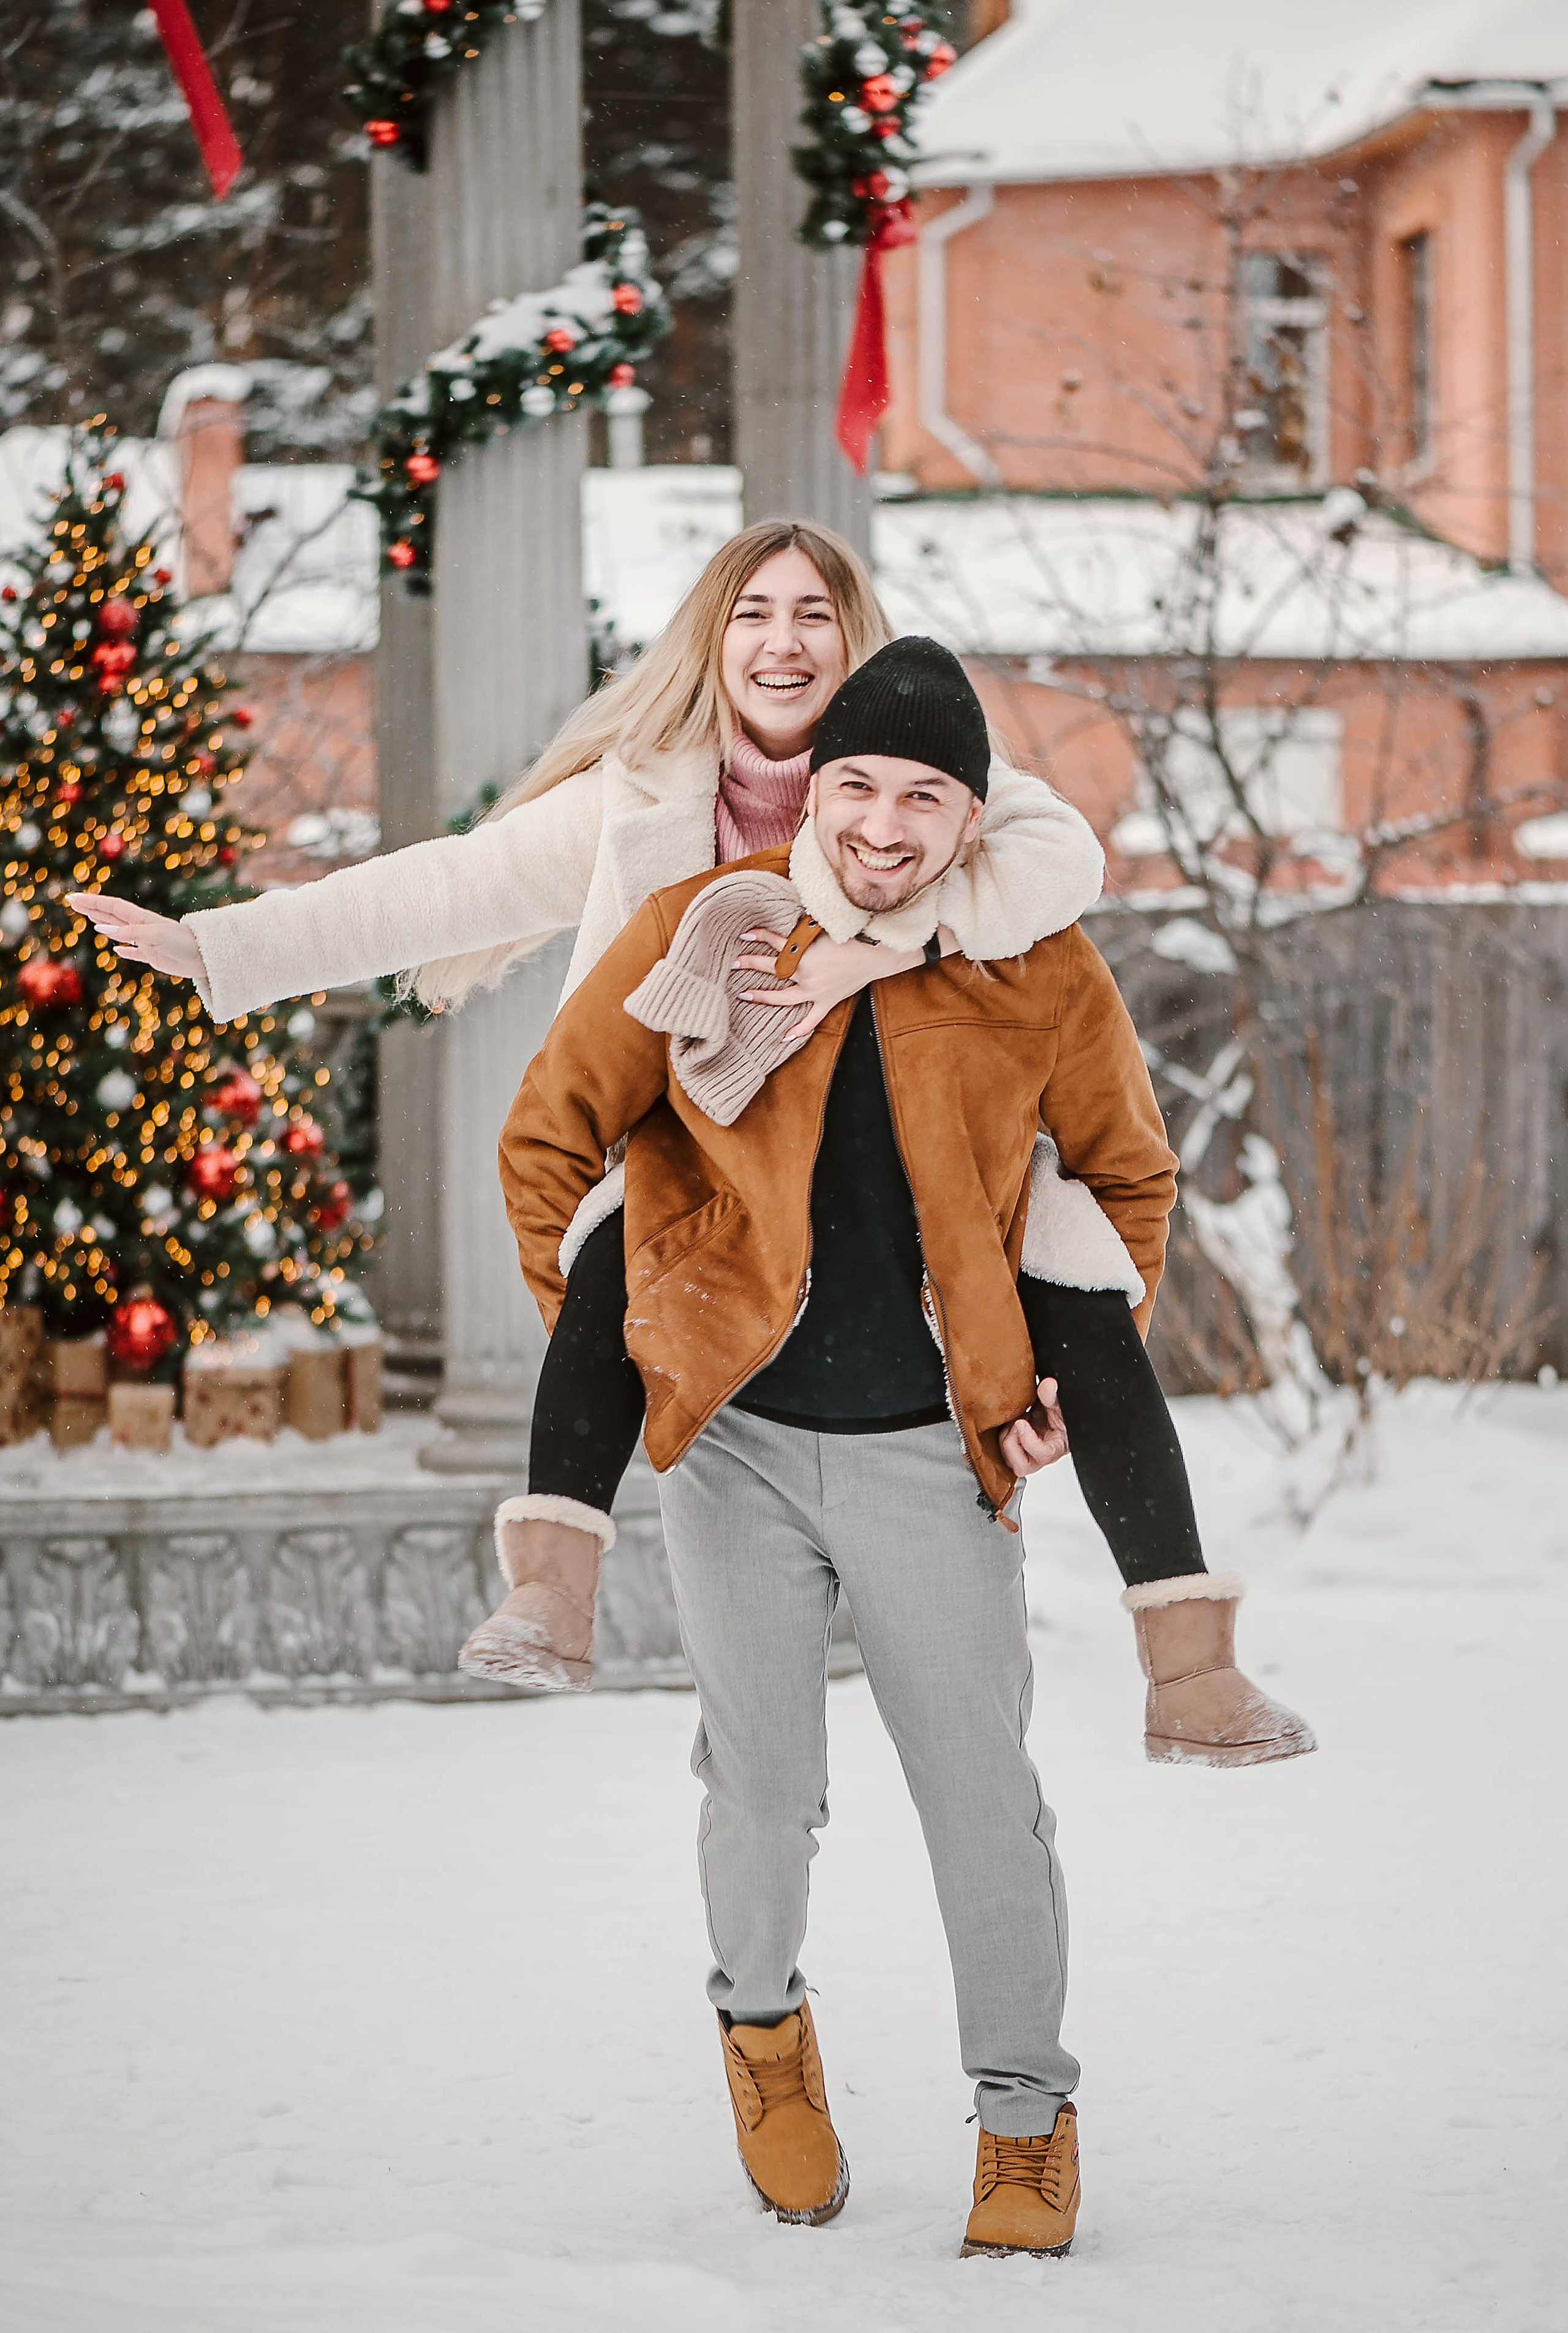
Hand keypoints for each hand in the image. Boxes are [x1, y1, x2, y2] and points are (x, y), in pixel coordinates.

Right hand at [66, 892, 204, 981]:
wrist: (206, 957)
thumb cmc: (184, 943)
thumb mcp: (156, 936)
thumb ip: (132, 933)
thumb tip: (104, 931)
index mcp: (141, 918)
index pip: (111, 907)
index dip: (92, 902)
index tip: (73, 898)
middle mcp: (142, 927)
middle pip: (111, 915)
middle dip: (91, 908)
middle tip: (72, 901)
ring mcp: (147, 942)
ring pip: (119, 931)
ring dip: (103, 924)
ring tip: (90, 918)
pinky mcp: (154, 956)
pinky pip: (134, 952)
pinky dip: (124, 950)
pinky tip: (116, 950)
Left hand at [732, 927, 923, 1044]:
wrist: (876, 954)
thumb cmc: (853, 936)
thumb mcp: (825, 927)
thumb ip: (804, 927)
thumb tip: (788, 916)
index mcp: (804, 954)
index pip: (775, 943)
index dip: (758, 936)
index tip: (744, 934)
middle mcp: (805, 974)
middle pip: (772, 969)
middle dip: (750, 964)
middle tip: (732, 963)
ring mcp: (815, 991)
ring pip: (783, 998)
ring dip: (762, 996)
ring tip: (743, 994)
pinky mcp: (827, 1002)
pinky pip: (810, 1020)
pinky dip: (798, 1029)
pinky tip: (784, 1036)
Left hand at [999, 1377, 1068, 1477]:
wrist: (1054, 1415)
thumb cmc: (1060, 1415)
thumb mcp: (1059, 1404)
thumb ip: (1053, 1396)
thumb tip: (1048, 1385)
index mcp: (1056, 1447)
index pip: (1043, 1454)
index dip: (1029, 1440)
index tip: (1021, 1422)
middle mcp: (1040, 1456)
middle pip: (1021, 1466)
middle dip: (1012, 1443)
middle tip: (1015, 1423)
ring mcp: (1027, 1454)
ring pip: (1008, 1460)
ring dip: (1006, 1439)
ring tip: (1013, 1420)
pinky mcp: (1016, 1449)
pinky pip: (1004, 1451)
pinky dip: (1003, 1436)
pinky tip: (1010, 1422)